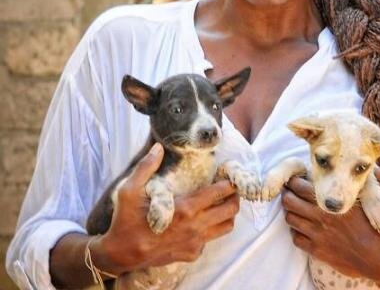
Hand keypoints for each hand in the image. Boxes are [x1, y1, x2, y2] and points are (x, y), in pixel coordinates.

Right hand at [93, 143, 239, 273]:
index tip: (231, 173)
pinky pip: (210, 240)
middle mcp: (195, 227)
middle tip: (231, 187)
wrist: (121, 255)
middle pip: (230, 210)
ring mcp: (195, 243)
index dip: (230, 181)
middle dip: (235, 196)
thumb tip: (158, 147)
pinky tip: (201, 220)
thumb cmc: (126, 221)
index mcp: (185, 209)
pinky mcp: (191, 254)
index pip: (219, 192)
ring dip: (228, 214)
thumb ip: (146, 167)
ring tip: (222, 202)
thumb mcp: (129, 190)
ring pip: (226, 227)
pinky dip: (212, 229)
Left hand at [281, 169, 379, 282]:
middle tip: (292, 190)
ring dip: (291, 211)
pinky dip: (295, 231)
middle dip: (288, 193)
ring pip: (290, 218)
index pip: (300, 185)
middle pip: (289, 200)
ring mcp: (318, 236)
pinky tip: (303, 228)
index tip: (298, 177)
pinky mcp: (318, 251)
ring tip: (297, 207)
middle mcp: (322, 218)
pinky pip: (296, 238)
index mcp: (335, 202)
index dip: (295, 179)